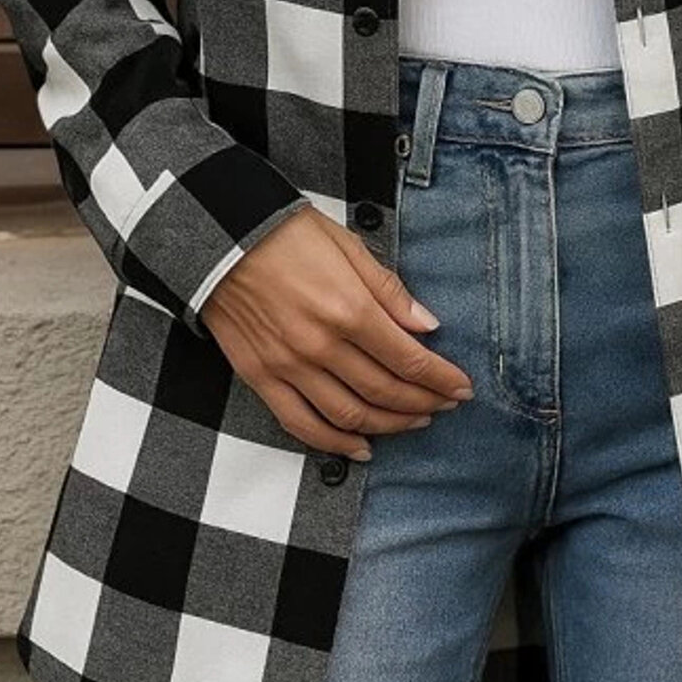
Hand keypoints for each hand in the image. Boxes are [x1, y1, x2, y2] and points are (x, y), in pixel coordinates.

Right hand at [201, 206, 473, 459]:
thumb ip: (389, 291)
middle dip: (424, 402)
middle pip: (387, 392)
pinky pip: (302, 424)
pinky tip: (361, 447)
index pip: (410, 360)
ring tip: (414, 422)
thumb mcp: (348, 246)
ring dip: (390, 425)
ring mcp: (289, 367)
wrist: (219, 237)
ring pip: (351, 416)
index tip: (462, 387)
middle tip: (444, 405)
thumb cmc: (284, 234)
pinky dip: (335, 444)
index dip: (442, 379)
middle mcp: (321, 346)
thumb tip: (428, 324)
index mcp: (349, 309)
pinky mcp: (261, 378)